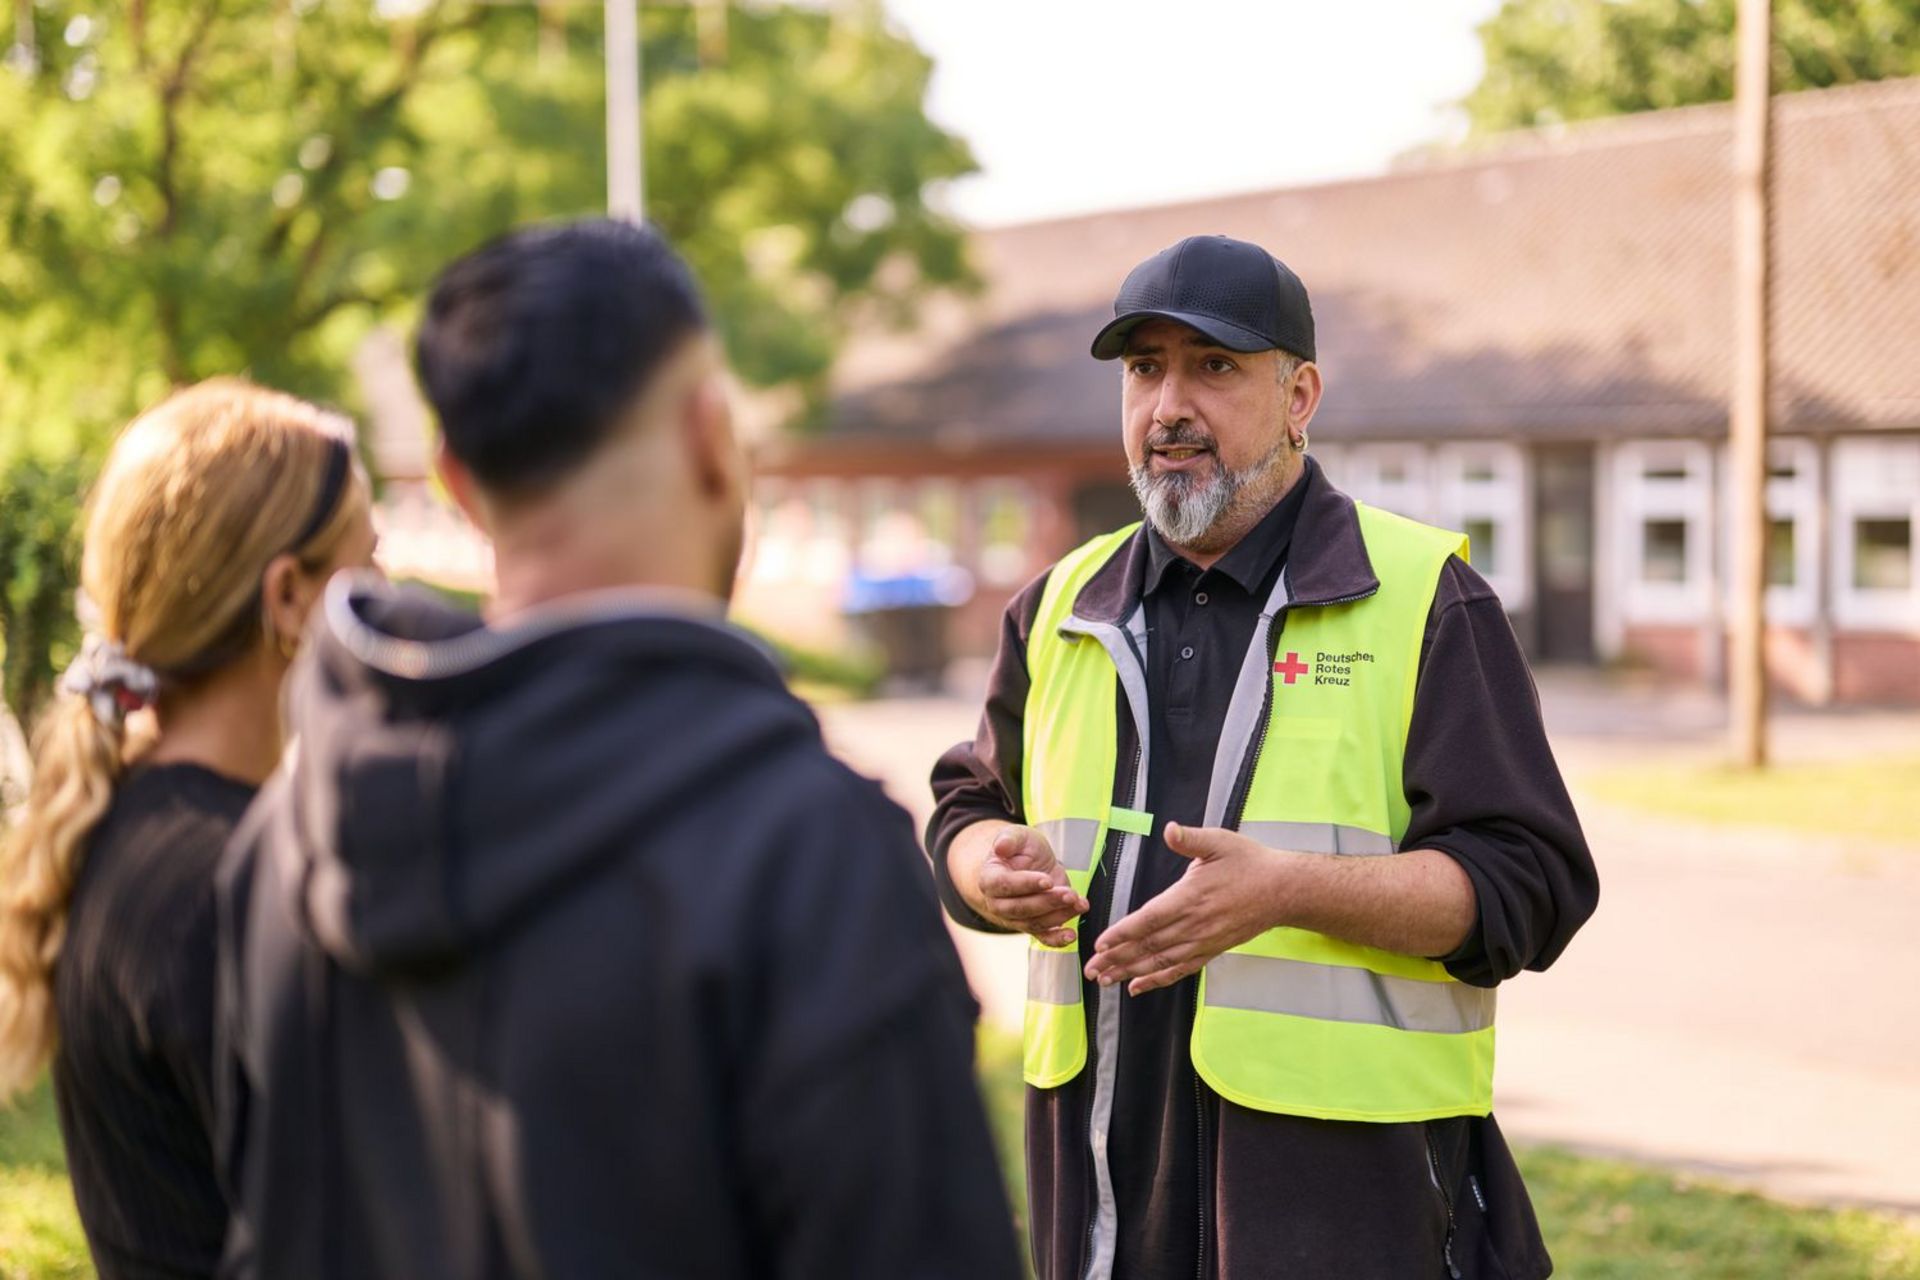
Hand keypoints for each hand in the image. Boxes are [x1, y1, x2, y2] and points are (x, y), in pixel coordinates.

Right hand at [976, 825, 1090, 948]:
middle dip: (1047, 902)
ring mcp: (1013, 918)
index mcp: (989, 878)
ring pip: (1034, 922)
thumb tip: (1000, 846)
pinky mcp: (1032, 925)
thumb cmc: (1021, 849)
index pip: (1004, 885)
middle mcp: (997, 903)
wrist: (1029, 863)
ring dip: (1058, 916)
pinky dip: (1057, 939)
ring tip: (1079, 903)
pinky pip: (1042, 937)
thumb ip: (1009, 838)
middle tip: (1070, 894)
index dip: (1025, 884)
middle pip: (1020, 908)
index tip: (1047, 880)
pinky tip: (1071, 935)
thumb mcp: (1018, 835)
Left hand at [1086, 822, 1288, 995]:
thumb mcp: (1219, 842)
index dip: (1123, 932)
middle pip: (1149, 946)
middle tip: (1090, 968)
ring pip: (1160, 962)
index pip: (1149, 919)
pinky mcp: (1211, 950)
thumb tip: (1169, 829)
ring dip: (1130, 972)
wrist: (1283, 891)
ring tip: (1104, 979)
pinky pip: (1180, 969)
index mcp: (1190, 897)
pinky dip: (1157, 980)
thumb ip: (1190, 838)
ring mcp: (1203, 941)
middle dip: (1117, 958)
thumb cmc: (1249, 863)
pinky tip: (1136, 986)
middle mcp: (1194, 924)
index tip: (1100, 943)